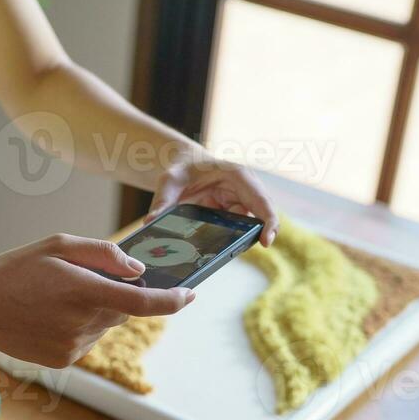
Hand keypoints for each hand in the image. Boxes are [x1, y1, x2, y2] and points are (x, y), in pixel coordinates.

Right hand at [0, 234, 193, 367]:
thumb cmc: (16, 268)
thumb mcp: (59, 244)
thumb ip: (104, 254)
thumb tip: (137, 271)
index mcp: (85, 292)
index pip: (143, 301)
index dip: (172, 300)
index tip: (190, 295)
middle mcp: (83, 324)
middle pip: (121, 310)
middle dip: (113, 295)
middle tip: (79, 281)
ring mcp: (73, 347)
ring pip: (103, 326)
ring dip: (92, 312)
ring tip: (53, 300)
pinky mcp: (63, 360)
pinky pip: (85, 341)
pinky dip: (77, 328)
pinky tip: (47, 317)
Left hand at [148, 153, 280, 245]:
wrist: (180, 167)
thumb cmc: (179, 168)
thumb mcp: (168, 181)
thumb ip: (161, 201)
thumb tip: (150, 221)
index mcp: (236, 174)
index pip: (260, 199)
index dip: (268, 221)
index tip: (266, 241)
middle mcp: (244, 188)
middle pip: (261, 215)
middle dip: (258, 235)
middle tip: (238, 252)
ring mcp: (239, 201)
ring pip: (248, 226)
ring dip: (239, 238)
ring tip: (221, 250)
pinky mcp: (232, 212)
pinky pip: (236, 229)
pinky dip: (229, 240)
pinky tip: (216, 249)